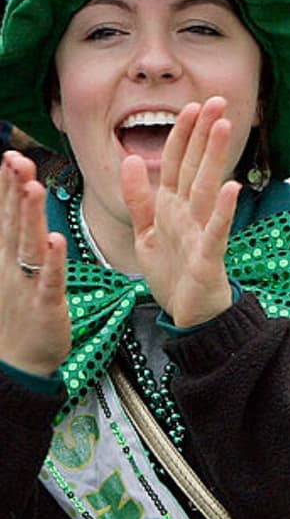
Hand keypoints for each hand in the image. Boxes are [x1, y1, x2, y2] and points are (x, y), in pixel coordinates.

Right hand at [0, 151, 69, 376]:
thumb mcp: (11, 273)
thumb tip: (15, 209)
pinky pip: (50, 280)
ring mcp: (26, 285)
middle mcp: (11, 266)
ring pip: (29, 245)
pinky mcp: (44, 306)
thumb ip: (15, 241)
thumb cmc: (18, 314)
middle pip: (13, 223)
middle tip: (18, 159)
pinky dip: (53, 261)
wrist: (16, 363)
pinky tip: (56, 241)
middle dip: (15, 190)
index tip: (10, 155)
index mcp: (6, 257)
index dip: (6, 186)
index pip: (5, 215)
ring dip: (31, 216)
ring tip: (33, 188)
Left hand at [121, 99, 239, 327]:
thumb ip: (138, 197)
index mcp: (172, 207)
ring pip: (208, 189)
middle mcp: (189, 214)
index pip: (176, 162)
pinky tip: (233, 189)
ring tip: (224, 128)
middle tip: (217, 102)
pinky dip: (224, 211)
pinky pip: (216, 231)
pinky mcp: (209, 258)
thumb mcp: (146, 232)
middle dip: (204, 134)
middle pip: (196, 167)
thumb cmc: (174, 274)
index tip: (191, 105)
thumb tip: (130, 159)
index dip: (181, 134)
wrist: (190, 315)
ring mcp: (201, 233)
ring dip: (215, 159)